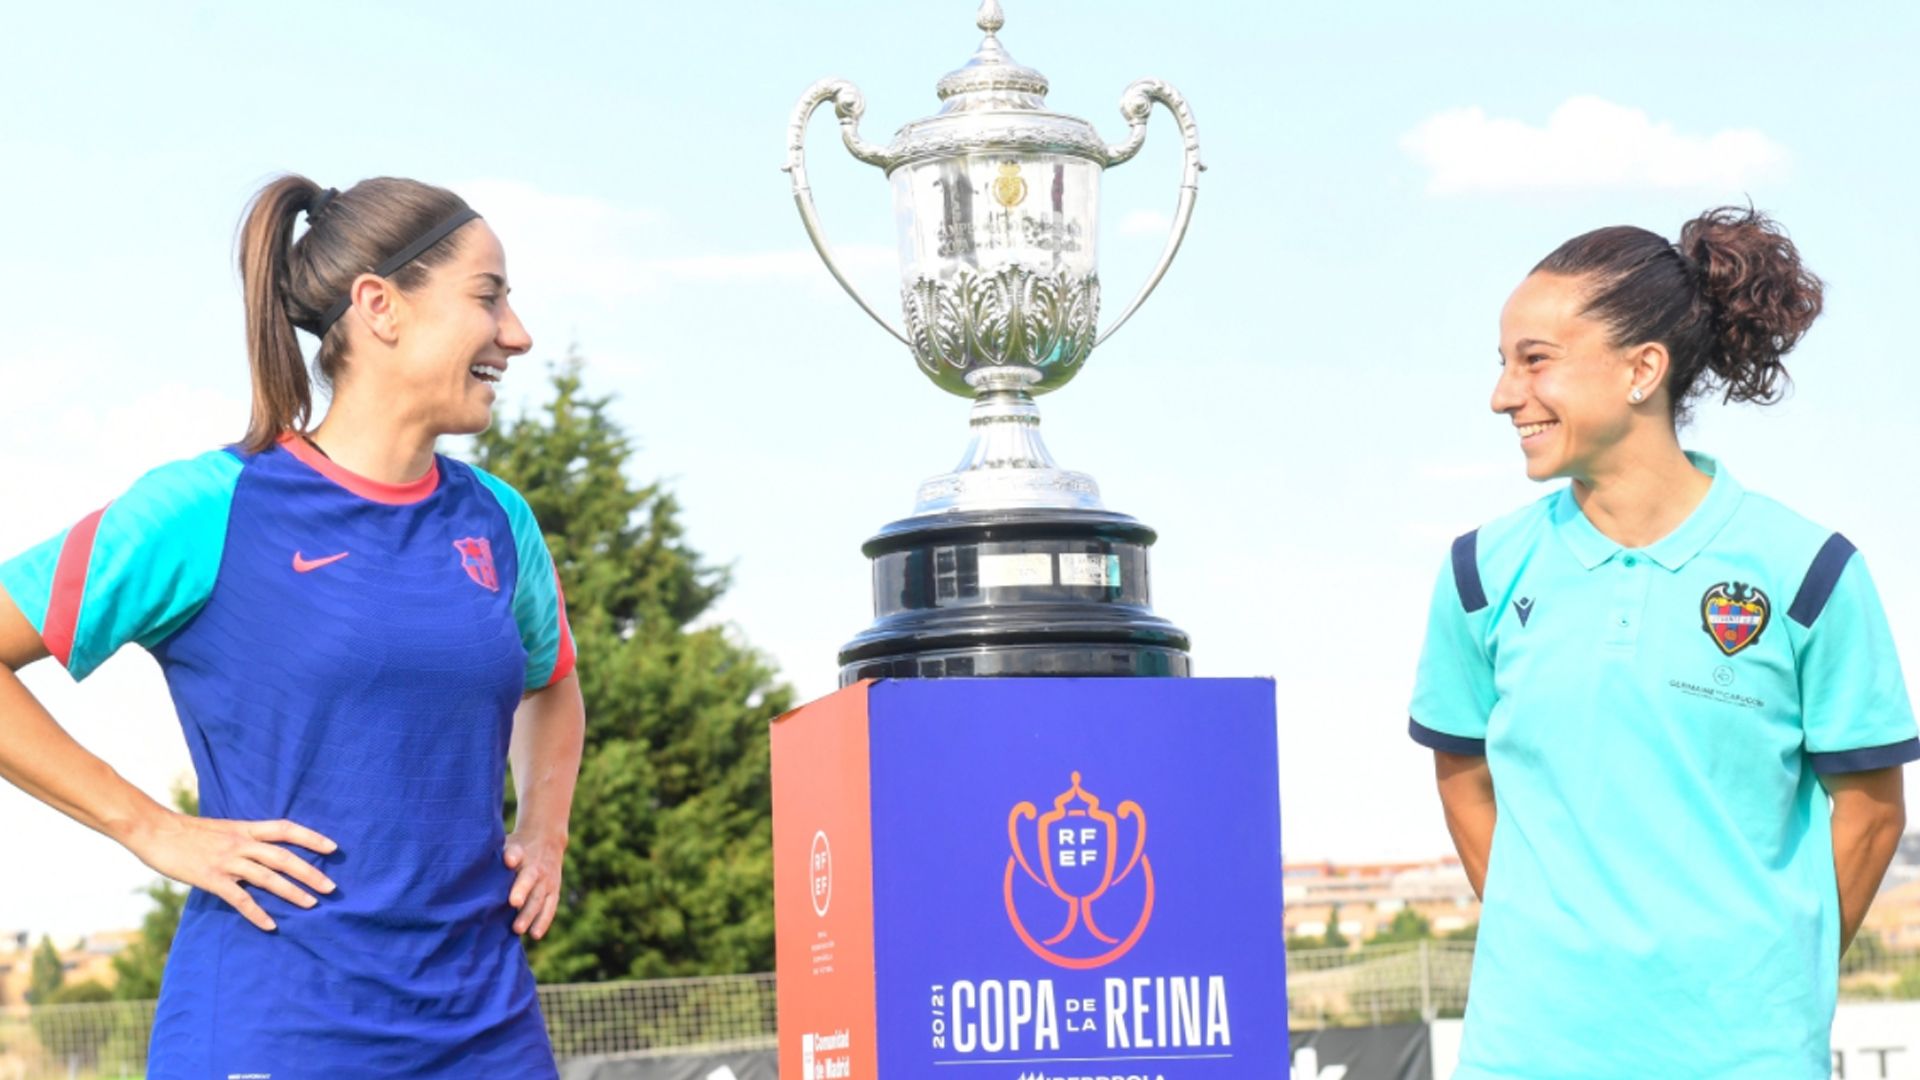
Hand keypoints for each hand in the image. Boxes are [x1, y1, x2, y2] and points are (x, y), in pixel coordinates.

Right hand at [126, 811, 337, 931]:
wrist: (154, 829)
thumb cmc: (187, 831)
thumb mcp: (222, 828)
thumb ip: (242, 838)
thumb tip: (260, 850)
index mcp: (245, 828)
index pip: (286, 829)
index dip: (311, 837)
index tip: (334, 848)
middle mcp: (241, 843)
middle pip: (284, 857)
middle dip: (310, 872)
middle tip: (331, 887)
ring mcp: (227, 861)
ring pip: (268, 877)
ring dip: (292, 892)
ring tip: (312, 904)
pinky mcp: (211, 878)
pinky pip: (239, 898)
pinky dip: (257, 912)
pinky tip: (271, 925)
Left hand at [503, 827, 566, 938]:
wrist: (547, 840)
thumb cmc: (519, 846)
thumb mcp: (512, 843)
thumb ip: (507, 853)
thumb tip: (507, 860)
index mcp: (522, 852)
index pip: (516, 854)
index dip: (512, 858)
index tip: (509, 862)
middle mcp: (537, 868)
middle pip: (529, 881)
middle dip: (521, 894)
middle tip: (511, 904)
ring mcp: (547, 881)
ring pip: (539, 899)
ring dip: (529, 915)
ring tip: (518, 929)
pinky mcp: (554, 892)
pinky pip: (550, 907)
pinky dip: (543, 921)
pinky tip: (535, 935)